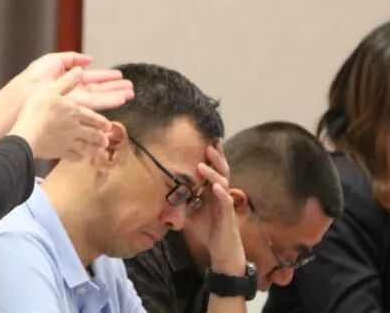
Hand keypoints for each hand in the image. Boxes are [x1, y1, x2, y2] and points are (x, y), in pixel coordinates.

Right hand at [10, 67, 112, 159]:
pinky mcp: (59, 152)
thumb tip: (79, 70)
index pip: (92, 117)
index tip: (108, 126)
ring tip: (100, 152)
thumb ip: (66, 82)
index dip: (100, 121)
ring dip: (94, 149)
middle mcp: (75, 128)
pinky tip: (81, 159)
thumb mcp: (51, 90)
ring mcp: (68, 142)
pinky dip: (78, 158)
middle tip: (107, 141)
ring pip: (85, 146)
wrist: (27, 133)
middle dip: (100, 137)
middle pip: (92, 133)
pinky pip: (72, 156)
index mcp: (74, 112)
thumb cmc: (38, 110)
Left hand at [15, 52, 133, 111]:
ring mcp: (78, 100)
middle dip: (115, 88)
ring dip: (117, 94)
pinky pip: (98, 104)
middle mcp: (76, 91)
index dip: (106, 76)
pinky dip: (111, 101)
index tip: (119, 75)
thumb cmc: (35, 77)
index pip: (92, 78)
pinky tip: (122, 99)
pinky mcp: (79, 107)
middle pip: (100, 89)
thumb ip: (72, 58)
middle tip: (130, 87)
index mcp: (70, 80)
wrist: (27, 91)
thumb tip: (89, 59)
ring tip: (131, 93)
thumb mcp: (54, 60)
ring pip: (102, 98)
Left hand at [190, 143, 244, 275]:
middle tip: (208, 144)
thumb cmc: (208, 229)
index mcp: (213, 190)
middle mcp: (221, 193)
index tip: (207, 140)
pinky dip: (221, 193)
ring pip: (223, 183)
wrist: (221, 250)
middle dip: (216, 157)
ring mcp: (226, 203)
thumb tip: (161, 193)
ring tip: (202, 165)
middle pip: (222, 170)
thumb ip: (181, 201)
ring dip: (213, 173)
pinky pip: (226, 201)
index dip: (213, 156)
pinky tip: (215, 187)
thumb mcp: (191, 212)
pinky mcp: (228, 215)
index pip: (214, 169)